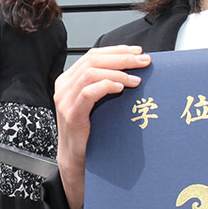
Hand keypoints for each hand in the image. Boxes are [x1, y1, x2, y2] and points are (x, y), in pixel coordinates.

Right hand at [53, 45, 148, 208]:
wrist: (77, 158)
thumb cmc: (89, 130)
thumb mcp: (96, 102)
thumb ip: (105, 83)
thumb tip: (133, 68)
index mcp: (69, 79)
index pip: (93, 55)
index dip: (117, 50)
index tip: (137, 51)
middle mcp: (64, 86)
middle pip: (93, 59)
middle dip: (122, 58)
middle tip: (143, 61)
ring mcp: (65, 99)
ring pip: (91, 72)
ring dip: (118, 72)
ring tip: (135, 79)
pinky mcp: (71, 114)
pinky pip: (88, 92)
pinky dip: (107, 86)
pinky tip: (121, 88)